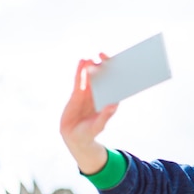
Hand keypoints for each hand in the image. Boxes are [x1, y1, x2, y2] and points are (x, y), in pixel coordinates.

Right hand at [60, 55, 116, 173]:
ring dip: (92, 67)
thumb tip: (113, 104)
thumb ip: (105, 115)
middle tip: (104, 55)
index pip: (114, 85)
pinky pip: (79, 80)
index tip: (119, 65)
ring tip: (92, 58)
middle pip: (103, 78)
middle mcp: (99, 95)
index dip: (116, 75)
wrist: (74, 137)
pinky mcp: (77, 94)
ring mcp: (88, 93)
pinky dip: (80, 71)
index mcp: (108, 101)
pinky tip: (82, 62)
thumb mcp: (98, 125)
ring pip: (91, 77)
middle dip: (104, 66)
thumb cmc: (90, 132)